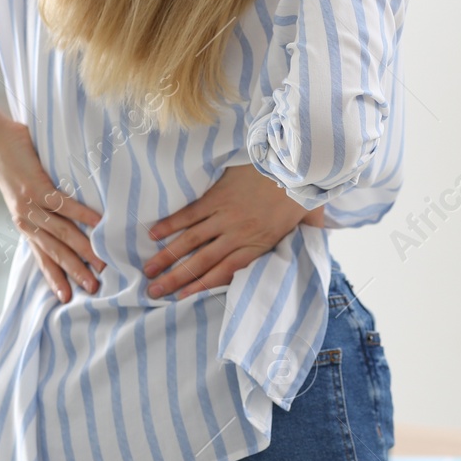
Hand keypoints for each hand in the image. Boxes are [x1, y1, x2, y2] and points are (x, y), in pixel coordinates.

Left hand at [0, 118, 103, 302]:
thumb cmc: (15, 165)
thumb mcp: (25, 196)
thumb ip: (44, 211)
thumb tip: (70, 222)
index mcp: (25, 225)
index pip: (42, 258)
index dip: (55, 278)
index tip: (68, 298)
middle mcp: (26, 221)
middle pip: (54, 252)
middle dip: (74, 272)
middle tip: (94, 288)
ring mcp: (30, 206)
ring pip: (61, 234)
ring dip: (82, 250)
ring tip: (101, 263)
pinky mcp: (36, 187)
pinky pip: (63, 205)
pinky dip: (83, 215)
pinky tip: (99, 223)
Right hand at [145, 164, 321, 298]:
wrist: (295, 162)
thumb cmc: (303, 192)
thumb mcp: (308, 223)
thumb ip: (304, 239)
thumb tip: (312, 250)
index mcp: (259, 244)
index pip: (224, 272)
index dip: (200, 286)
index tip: (180, 298)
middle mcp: (238, 233)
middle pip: (201, 262)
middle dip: (175, 279)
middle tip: (153, 291)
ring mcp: (225, 214)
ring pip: (190, 240)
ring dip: (167, 256)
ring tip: (148, 270)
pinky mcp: (217, 195)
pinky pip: (189, 213)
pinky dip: (171, 224)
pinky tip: (154, 235)